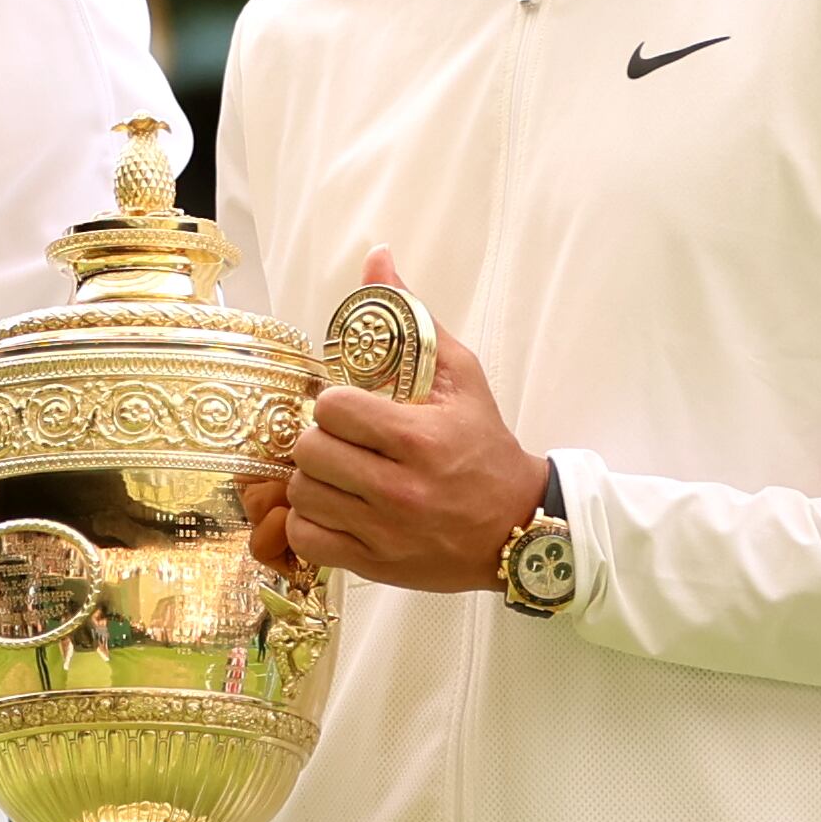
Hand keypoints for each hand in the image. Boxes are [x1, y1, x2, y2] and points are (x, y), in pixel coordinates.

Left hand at [252, 250, 546, 594]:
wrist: (516, 526)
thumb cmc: (484, 445)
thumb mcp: (461, 375)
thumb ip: (414, 316)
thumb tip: (378, 256)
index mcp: (419, 439)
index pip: (334, 409)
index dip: (335, 404)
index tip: (351, 408)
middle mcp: (400, 489)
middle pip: (310, 453)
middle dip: (319, 440)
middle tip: (340, 441)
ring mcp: (385, 533)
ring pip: (304, 495)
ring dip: (313, 479)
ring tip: (338, 473)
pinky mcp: (374, 565)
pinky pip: (307, 540)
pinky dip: (310, 522)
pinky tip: (334, 507)